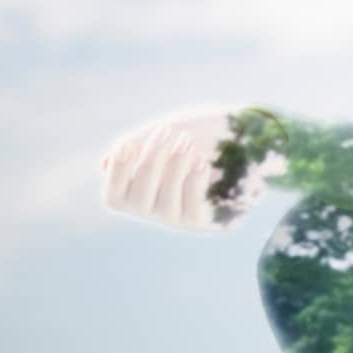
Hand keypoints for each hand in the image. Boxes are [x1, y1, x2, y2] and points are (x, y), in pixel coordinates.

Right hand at [99, 109, 285, 231]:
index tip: (129, 144)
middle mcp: (154, 211)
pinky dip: (194, 185)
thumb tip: (105, 163)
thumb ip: (141, 145)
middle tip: (167, 131)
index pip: (114, 196)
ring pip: (163, 205)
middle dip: (149, 163)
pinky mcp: (205, 220)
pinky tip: (202, 163)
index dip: (117, 174)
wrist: (248, 139)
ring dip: (173, 170)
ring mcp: (179, 218)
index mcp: (138, 192)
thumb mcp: (170, 132)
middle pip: (137, 198)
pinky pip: (192, 210)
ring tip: (187, 141)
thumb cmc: (202, 135)